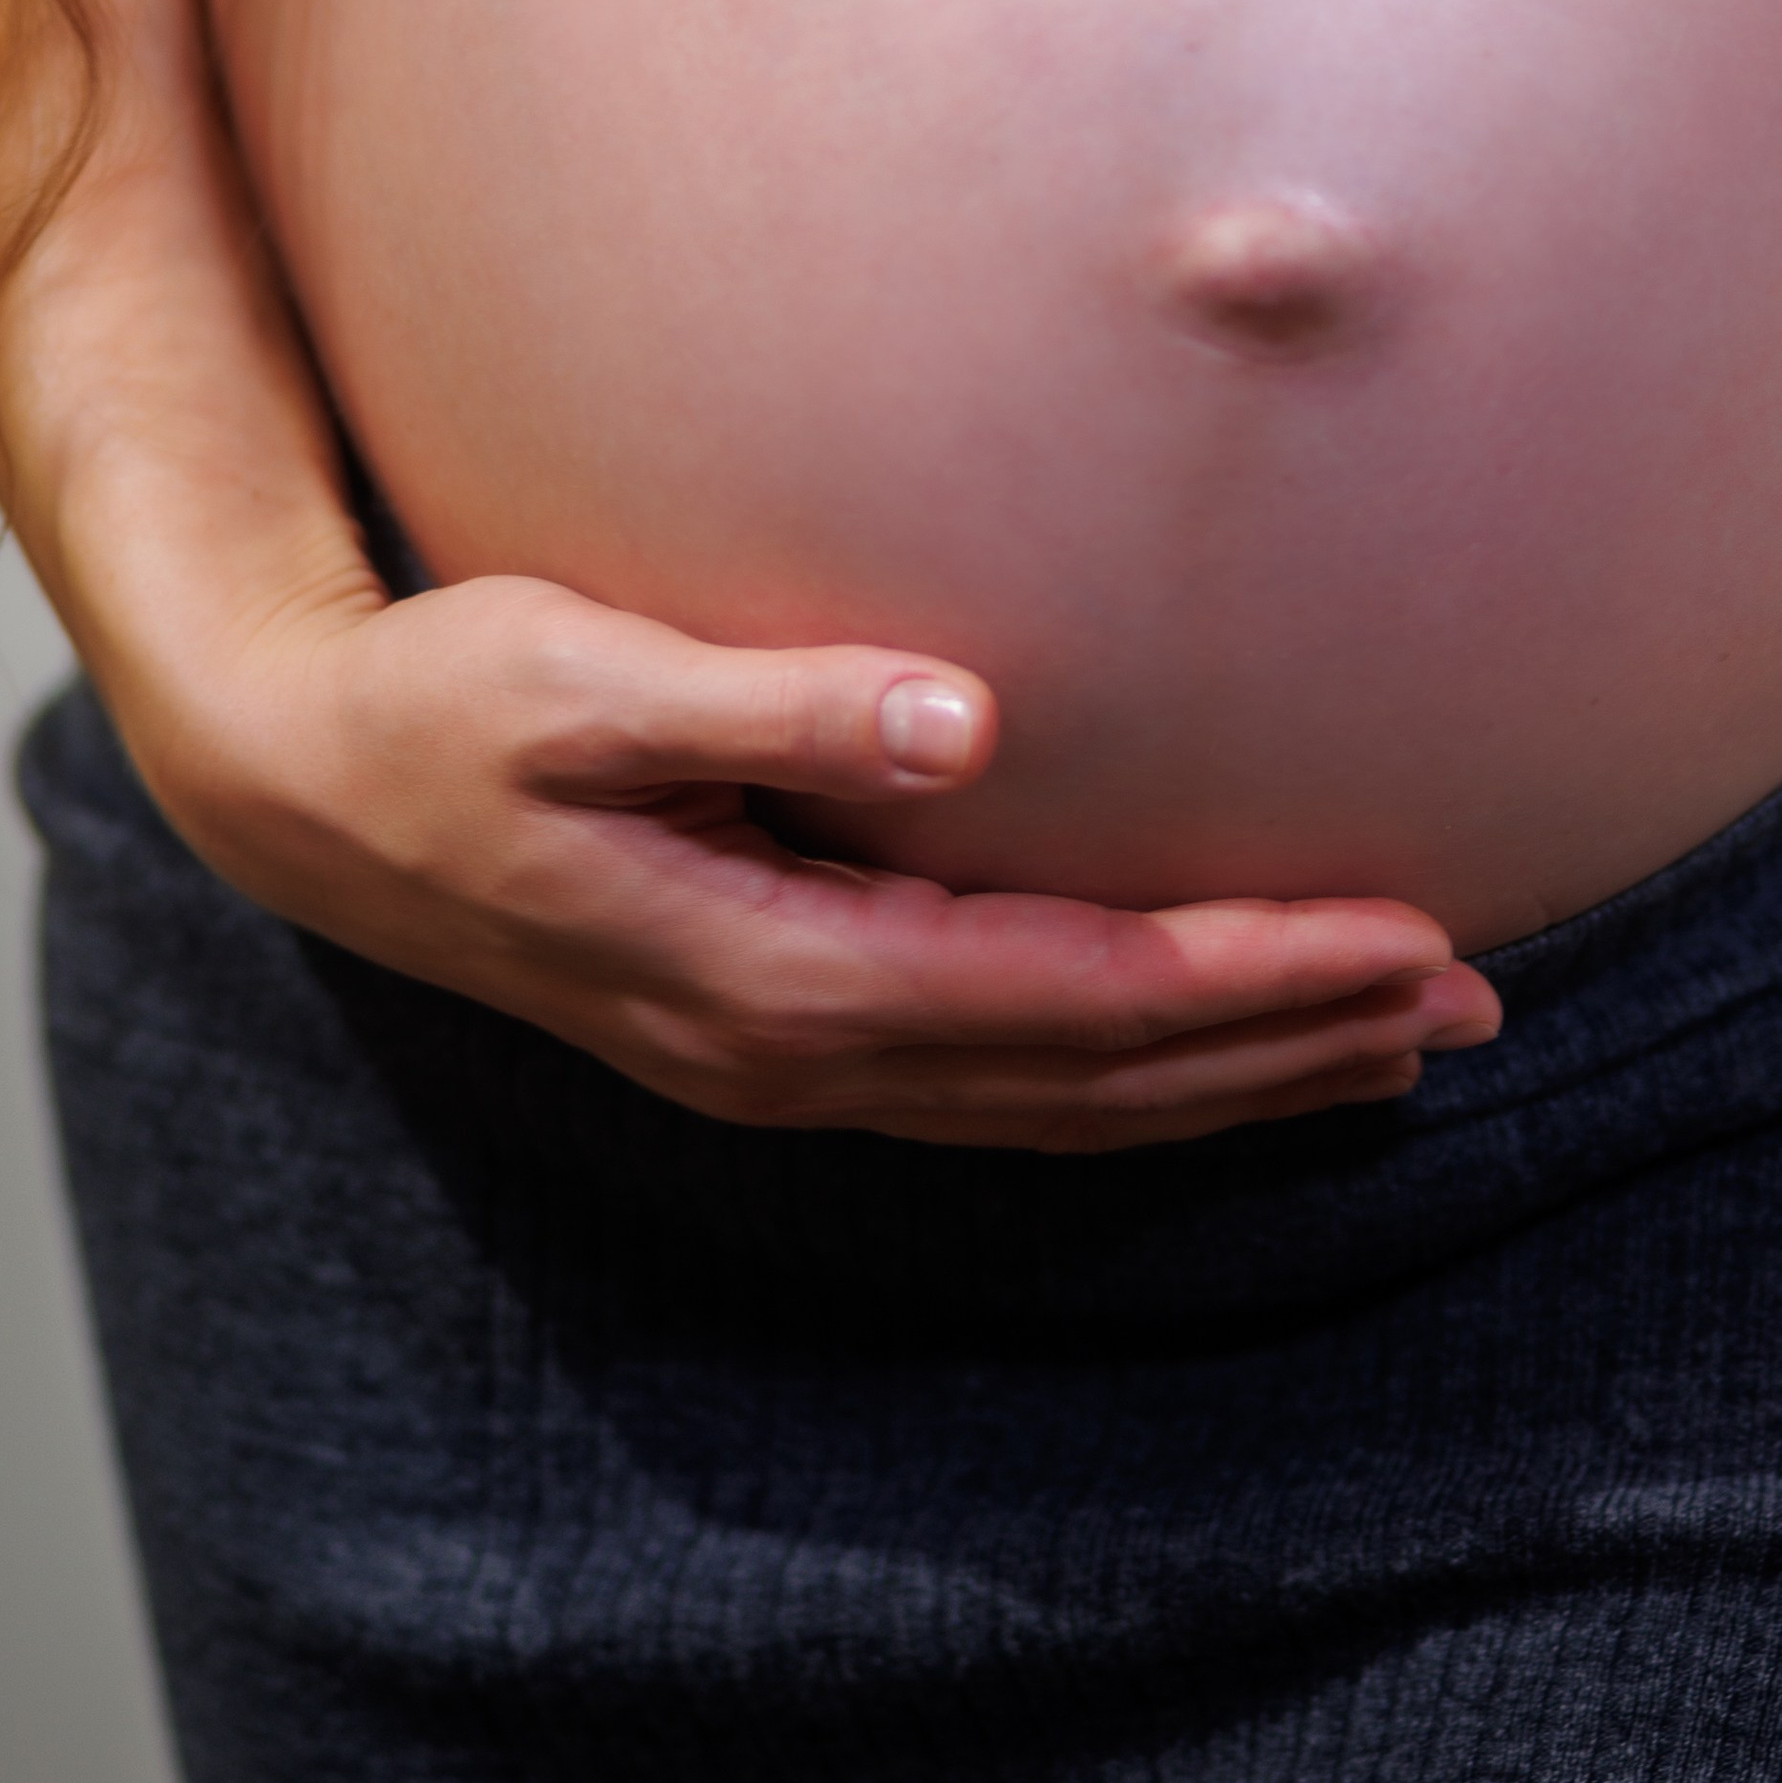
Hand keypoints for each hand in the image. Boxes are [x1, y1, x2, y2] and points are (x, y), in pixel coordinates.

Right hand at [139, 565, 1499, 1153]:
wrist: (307, 789)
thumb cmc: (443, 708)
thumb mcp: (578, 678)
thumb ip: (771, 706)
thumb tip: (969, 721)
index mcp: (776, 973)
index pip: (1073, 995)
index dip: (1251, 977)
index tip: (1407, 941)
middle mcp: (795, 1051)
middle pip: (1096, 1075)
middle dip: (1290, 1042)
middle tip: (1473, 1007)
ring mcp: (781, 1064)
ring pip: (1058, 1103)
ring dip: (1231, 1077)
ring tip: (1391, 1049)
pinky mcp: (772, 1032)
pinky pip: (996, 1087)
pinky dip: (1125, 1079)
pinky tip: (1198, 1050)